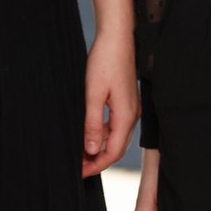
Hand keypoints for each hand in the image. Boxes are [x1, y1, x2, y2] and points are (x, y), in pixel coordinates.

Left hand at [83, 32, 136, 176]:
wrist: (117, 38)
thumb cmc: (105, 61)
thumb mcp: (94, 94)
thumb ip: (93, 124)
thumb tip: (91, 150)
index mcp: (125, 116)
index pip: (113, 152)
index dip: (97, 165)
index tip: (81, 172)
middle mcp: (131, 116)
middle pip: (116, 149)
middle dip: (98, 161)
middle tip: (78, 166)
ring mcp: (130, 109)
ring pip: (116, 139)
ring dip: (100, 148)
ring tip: (80, 153)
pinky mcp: (126, 102)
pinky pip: (116, 127)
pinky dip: (103, 136)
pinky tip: (90, 134)